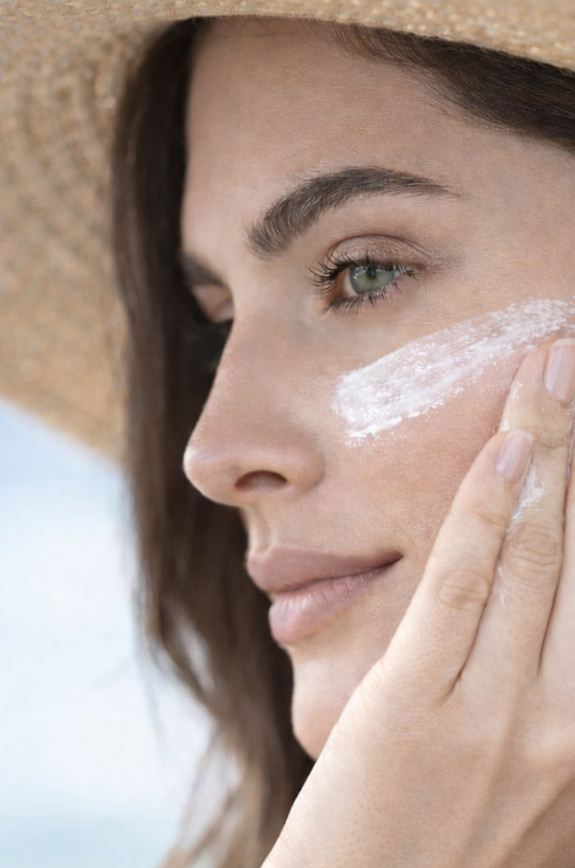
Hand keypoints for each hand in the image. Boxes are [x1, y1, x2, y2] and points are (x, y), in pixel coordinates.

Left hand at [263, 339, 574, 867]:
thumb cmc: (456, 843)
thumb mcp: (543, 782)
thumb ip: (566, 700)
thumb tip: (562, 594)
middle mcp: (574, 725)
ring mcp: (500, 715)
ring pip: (537, 552)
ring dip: (552, 446)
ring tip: (559, 368)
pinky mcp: (419, 702)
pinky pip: (462, 582)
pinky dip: (488, 505)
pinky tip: (509, 443)